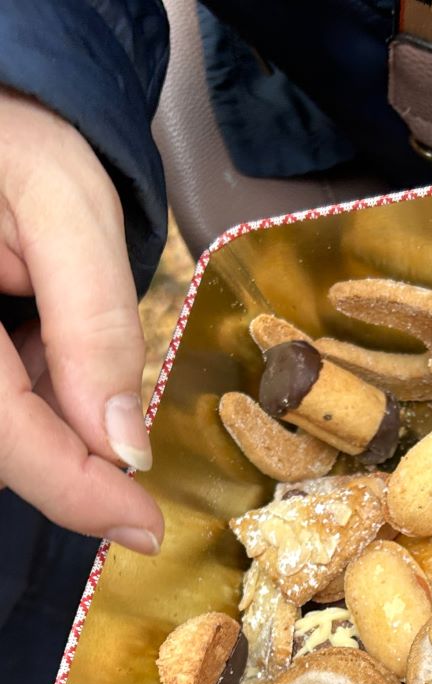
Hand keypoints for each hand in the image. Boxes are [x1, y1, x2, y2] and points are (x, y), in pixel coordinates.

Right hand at [0, 90, 162, 552]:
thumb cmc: (15, 137)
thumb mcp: (70, 212)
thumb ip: (96, 330)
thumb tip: (123, 449)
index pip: (5, 435)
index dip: (77, 492)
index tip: (145, 526)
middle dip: (65, 458)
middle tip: (116, 416)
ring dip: (47, 426)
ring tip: (56, 336)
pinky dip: (28, 402)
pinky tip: (38, 347)